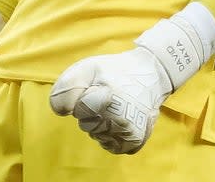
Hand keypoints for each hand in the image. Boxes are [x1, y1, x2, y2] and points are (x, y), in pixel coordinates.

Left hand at [49, 46, 171, 153]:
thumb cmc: (114, 71)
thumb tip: (62, 112)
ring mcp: (129, 132)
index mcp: (107, 98)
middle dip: (90, 113)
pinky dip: (112, 135)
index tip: (95, 90)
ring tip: (115, 107)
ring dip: (101, 124)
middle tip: (107, 98)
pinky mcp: (136, 141)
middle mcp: (120, 119)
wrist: (151, 74)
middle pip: (86, 126)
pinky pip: (111, 146)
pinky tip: (120, 120)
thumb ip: (67, 88)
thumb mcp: (87, 68)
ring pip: (98, 137)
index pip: (78, 110)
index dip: (83, 99)